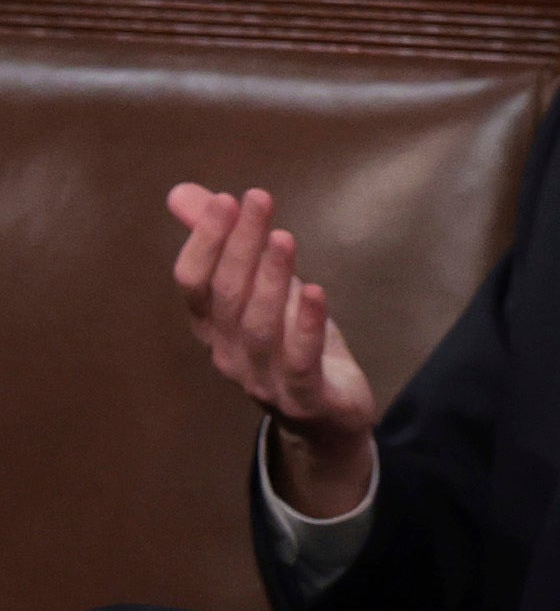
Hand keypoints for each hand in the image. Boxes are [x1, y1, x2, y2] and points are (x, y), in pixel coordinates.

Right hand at [165, 180, 376, 517]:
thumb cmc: (290, 341)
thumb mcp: (261, 288)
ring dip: (269, 280)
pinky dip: (304, 326)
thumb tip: (182, 193)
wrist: (326, 416)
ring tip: (283, 238)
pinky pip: (299, 361)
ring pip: (258, 327)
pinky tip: (315, 291)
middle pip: (226, 297)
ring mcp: (263, 378)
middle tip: (257, 200)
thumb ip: (222, 242)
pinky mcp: (304, 395)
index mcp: (213, 327)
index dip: (206, 242)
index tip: (226, 199)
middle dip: (239, 246)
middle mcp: (229, 352)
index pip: (194, 284)